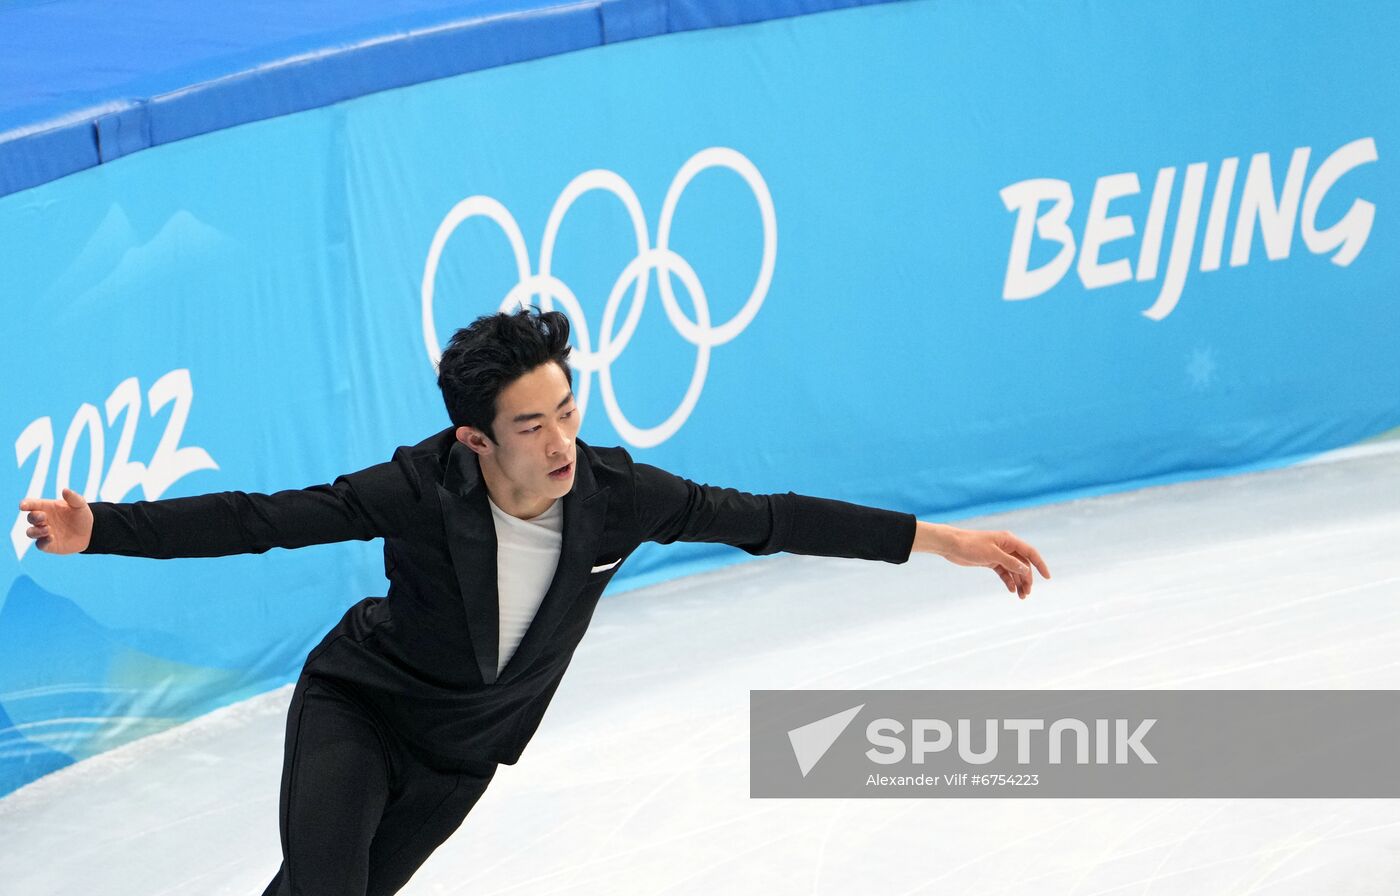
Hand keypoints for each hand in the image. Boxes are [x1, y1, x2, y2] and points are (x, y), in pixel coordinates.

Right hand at [18, 488, 93, 553]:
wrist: (89, 532)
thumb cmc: (81, 516)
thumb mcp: (80, 505)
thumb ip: (73, 497)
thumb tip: (65, 490)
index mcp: (46, 508)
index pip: (31, 504)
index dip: (25, 504)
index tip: (23, 506)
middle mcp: (42, 520)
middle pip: (30, 518)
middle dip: (34, 517)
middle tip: (43, 516)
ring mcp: (43, 533)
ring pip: (31, 532)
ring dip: (36, 531)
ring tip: (47, 529)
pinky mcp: (48, 544)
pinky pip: (40, 544)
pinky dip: (43, 542)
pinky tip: (51, 538)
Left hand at [914, 523, 1049, 598]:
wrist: (951, 545)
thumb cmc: (971, 545)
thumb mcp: (992, 554)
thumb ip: (1010, 562)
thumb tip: (1026, 570)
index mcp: (1009, 540)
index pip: (1030, 553)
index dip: (1040, 565)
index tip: (1048, 577)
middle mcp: (1006, 547)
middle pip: (1023, 564)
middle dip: (1027, 579)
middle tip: (1027, 594)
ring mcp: (999, 555)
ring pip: (1014, 570)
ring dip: (1019, 582)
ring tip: (1021, 596)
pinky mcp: (990, 561)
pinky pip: (1004, 572)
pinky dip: (1008, 581)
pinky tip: (1011, 590)